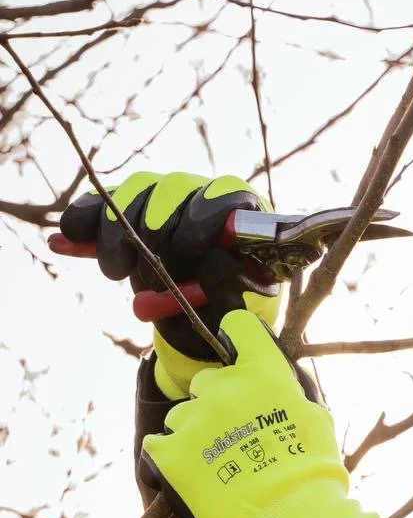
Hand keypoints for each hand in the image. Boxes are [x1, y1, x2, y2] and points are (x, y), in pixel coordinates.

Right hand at [58, 171, 281, 400]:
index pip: (227, 194)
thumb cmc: (230, 319)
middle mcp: (205, 199)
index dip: (203, 216)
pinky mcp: (132, 211)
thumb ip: (233, 286)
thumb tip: (214, 258)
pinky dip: (84, 219)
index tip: (185, 250)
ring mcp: (166, 201)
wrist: (202, 330)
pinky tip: (65, 238)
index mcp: (242, 220)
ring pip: (138, 190)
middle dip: (154, 228)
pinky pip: (103, 204)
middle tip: (146, 274)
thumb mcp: (240, 312)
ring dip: (118, 228)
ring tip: (113, 272)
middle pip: (175, 187)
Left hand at [140, 310, 378, 517]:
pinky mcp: (168, 454)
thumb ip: (288, 394)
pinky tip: (194, 476)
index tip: (238, 353)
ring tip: (219, 468)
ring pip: (181, 416)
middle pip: (205, 381)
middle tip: (237, 438)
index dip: (237, 338)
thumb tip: (278, 386)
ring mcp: (191, 421)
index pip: (238, 327)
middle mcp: (222, 388)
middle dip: (218, 403)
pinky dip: (171, 457)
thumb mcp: (316, 422)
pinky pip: (158, 444)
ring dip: (195, 434)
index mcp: (263, 374)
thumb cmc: (314, 478)